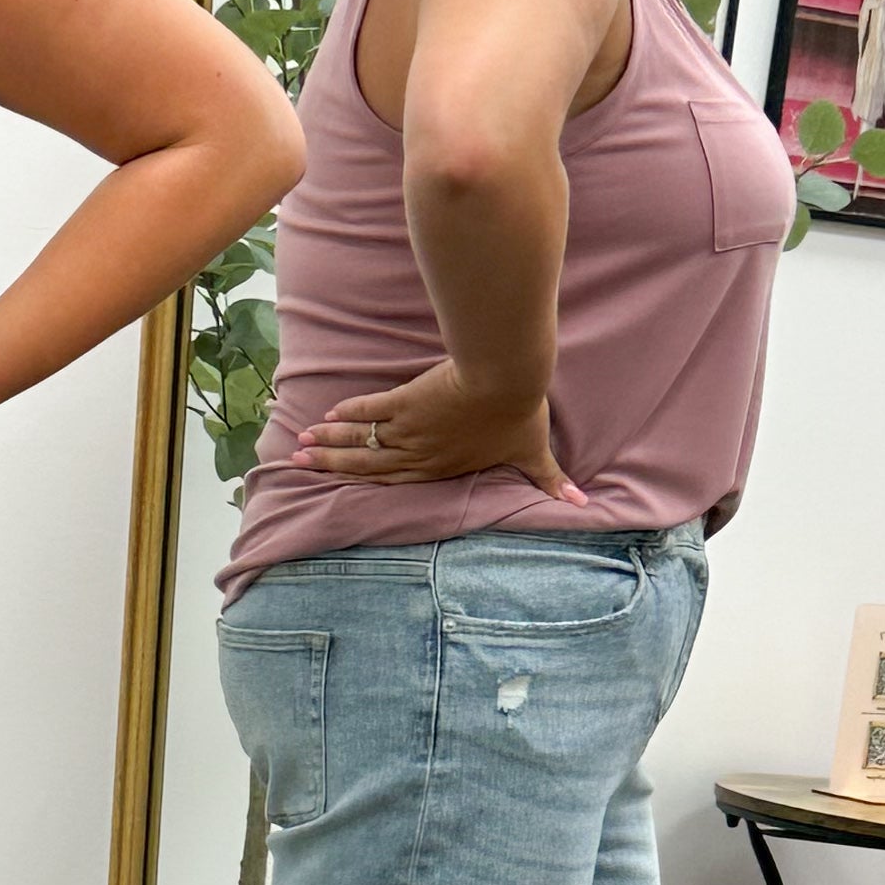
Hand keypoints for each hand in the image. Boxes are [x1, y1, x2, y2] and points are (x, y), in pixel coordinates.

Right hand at [295, 359, 581, 503]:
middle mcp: (417, 454)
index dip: (363, 481)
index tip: (337, 481)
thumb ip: (551, 481)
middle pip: (366, 463)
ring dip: (330, 441)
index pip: (393, 479)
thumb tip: (583, 506)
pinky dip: (349, 413)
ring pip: (361, 439)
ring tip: (302, 440)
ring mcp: (408, 429)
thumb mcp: (534, 453)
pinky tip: (330, 413)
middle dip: (332, 463)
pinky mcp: (404, 402)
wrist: (505, 379)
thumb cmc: (519, 415)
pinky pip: (370, 411)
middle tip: (301, 461)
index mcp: (440, 468)